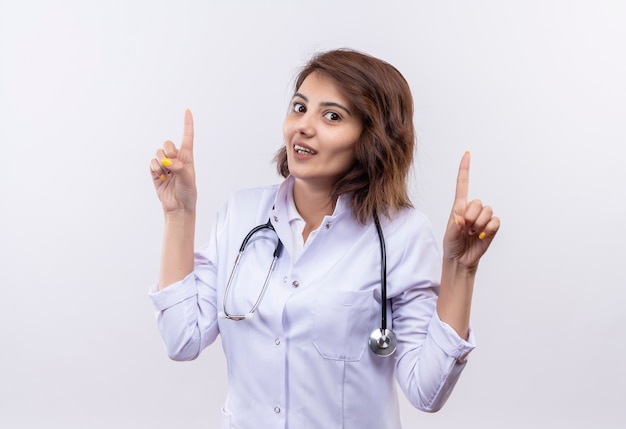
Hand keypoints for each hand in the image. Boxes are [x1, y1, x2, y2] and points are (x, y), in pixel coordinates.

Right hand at [150, 109, 196, 213]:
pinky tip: (161, 176)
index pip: (187, 137)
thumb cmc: (187, 192)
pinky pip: (151, 162)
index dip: (187, 124)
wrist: (178, 206)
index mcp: (187, 157)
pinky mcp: (155, 171)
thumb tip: (168, 162)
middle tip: (173, 164)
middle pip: (167, 143)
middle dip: (168, 152)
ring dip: (161, 163)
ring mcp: (165, 164)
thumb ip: (180, 167)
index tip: (187, 111)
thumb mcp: (188, 179)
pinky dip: (155, 168)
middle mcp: (176, 158)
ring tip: (167, 174)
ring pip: (158, 153)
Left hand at [443, 152, 499, 269]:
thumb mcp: (449, 235)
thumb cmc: (452, 245)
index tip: (467, 155)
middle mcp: (471, 209)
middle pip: (477, 202)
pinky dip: (489, 229)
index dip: (465, 170)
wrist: (461, 260)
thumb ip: (455, 226)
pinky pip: (495, 221)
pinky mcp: (491, 226)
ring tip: (472, 233)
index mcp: (458, 207)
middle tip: (465, 229)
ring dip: (479, 224)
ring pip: (487, 211)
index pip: (463, 185)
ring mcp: (482, 218)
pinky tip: (481, 236)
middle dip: (471, 217)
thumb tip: (461, 218)